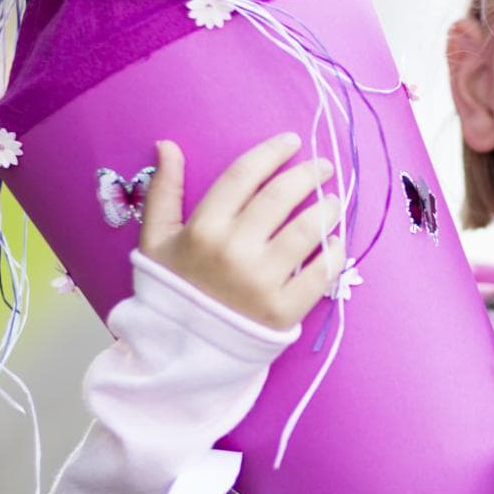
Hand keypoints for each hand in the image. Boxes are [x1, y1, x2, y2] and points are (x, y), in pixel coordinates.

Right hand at [138, 133, 345, 331]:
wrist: (181, 352)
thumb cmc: (172, 289)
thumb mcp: (156, 239)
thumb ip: (164, 191)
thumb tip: (168, 145)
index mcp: (203, 229)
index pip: (244, 175)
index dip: (271, 152)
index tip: (291, 141)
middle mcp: (234, 251)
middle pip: (280, 197)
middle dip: (307, 174)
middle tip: (323, 167)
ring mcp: (261, 282)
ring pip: (307, 231)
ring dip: (326, 209)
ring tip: (333, 201)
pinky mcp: (283, 311)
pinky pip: (321, 274)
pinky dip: (334, 253)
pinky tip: (336, 241)